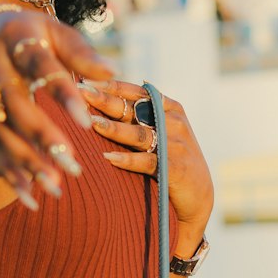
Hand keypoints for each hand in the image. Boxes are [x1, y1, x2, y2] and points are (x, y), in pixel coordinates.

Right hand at [0, 7, 114, 206]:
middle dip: (42, 135)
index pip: (38, 65)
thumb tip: (111, 73)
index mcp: (16, 40)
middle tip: (72, 164)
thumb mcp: (57, 33)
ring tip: (55, 186)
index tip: (86, 122)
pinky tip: (31, 198)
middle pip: (14, 104)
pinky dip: (9, 174)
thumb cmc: (34, 36)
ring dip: (25, 160)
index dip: (61, 93)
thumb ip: (81, 53)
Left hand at [81, 79, 213, 249]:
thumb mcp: (161, 131)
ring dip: (114, 128)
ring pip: (139, 134)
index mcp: (169, 109)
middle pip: (134, 109)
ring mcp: (175, 146)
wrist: (197, 195)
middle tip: (81, 93)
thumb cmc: (170, 159)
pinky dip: (127, 160)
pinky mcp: (174, 168)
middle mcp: (173, 123)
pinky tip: (107, 157)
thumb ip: (139, 115)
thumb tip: (102, 95)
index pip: (137, 92)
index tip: (85, 81)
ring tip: (91, 123)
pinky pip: (147, 162)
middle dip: (106, 100)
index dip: (111, 86)